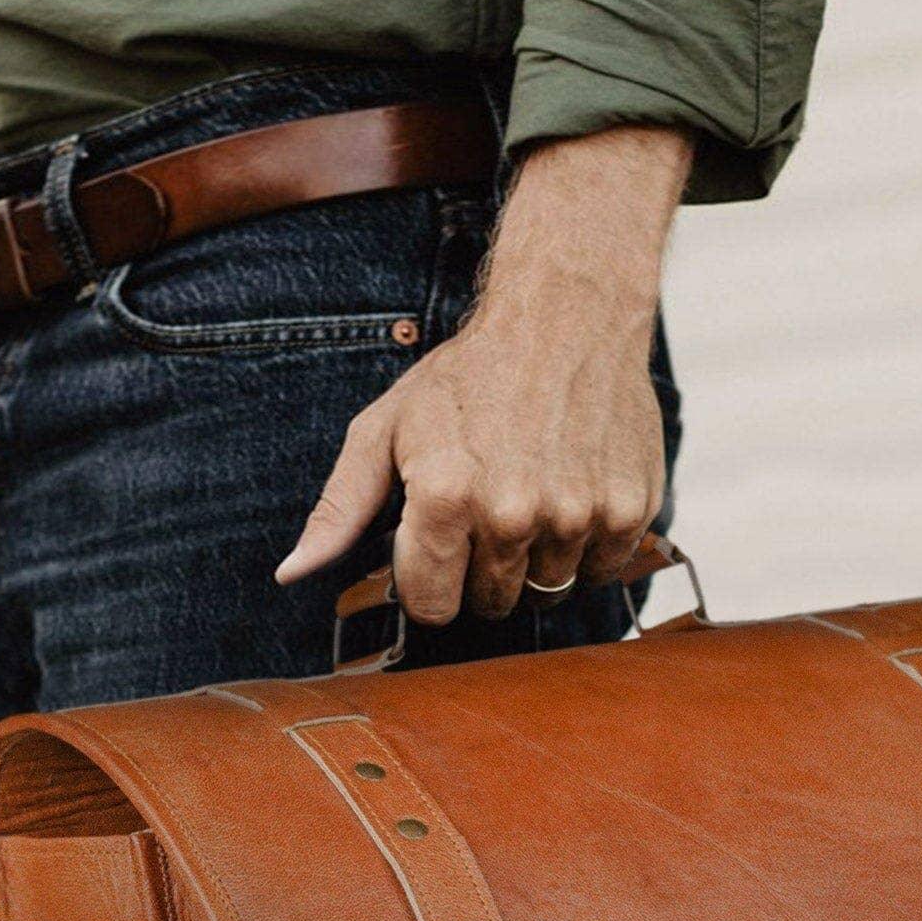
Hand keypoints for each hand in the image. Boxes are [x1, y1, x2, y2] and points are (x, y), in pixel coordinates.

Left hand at [275, 125, 691, 622]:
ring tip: (532, 492)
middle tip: (488, 504)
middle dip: (483, 567)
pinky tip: (573, 490)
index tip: (438, 541)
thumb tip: (292, 573)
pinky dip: (588, 544)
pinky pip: (602, 569)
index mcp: (446, 499)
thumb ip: (339, 509)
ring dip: (537, 557)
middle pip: (492, 603)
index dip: (430, 578)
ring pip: (548, 590)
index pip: (432, 607)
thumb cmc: (467, 375)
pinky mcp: (629, 510)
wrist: (567, 313)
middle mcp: (513, 515)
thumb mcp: (385, 429)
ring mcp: (577, 516)